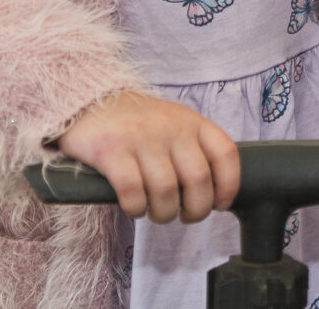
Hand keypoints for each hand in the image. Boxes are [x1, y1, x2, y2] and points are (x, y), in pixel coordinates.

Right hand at [57, 92, 239, 224]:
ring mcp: (141, 138)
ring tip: (156, 213)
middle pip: (198, 180)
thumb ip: (194, 147)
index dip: (229, 185)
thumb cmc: (138, 123)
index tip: (220, 204)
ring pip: (166, 191)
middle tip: (184, 216)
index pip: (225, 154)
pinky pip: (132, 192)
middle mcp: (171, 128)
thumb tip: (214, 190)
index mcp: (192, 122)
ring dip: (164, 213)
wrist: (89, 102)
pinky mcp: (111, 151)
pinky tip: (134, 207)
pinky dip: (136, 208)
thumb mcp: (175, 124)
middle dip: (196, 209)